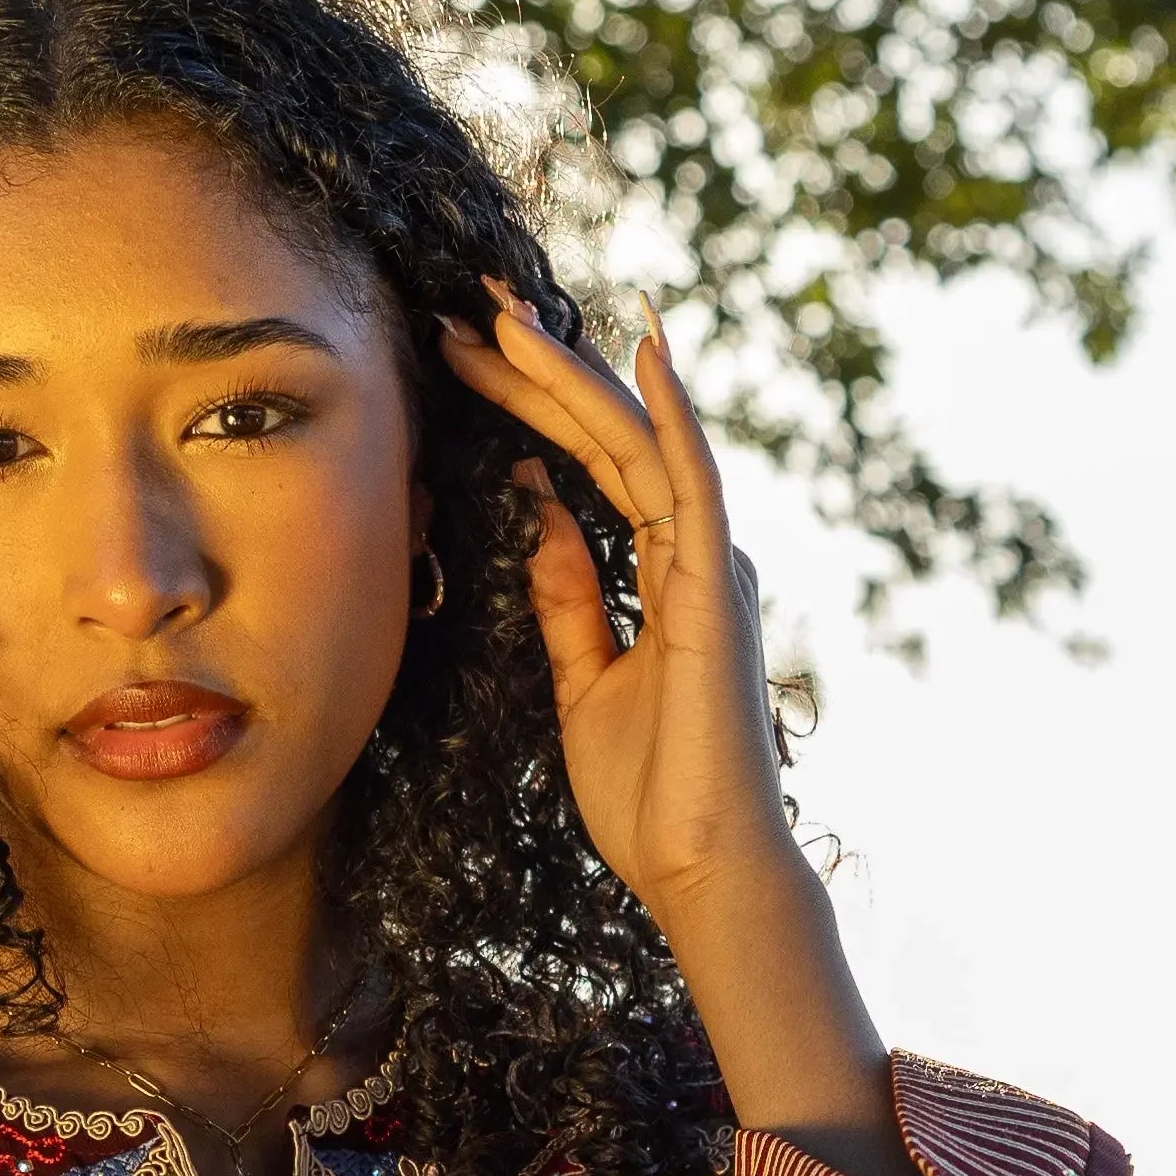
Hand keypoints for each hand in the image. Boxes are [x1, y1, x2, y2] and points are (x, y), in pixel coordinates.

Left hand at [437, 287, 902, 1175]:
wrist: (699, 868)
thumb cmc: (652, 793)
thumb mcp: (583, 680)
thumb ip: (569, 596)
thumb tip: (540, 512)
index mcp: (661, 575)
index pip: (585, 466)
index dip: (527, 406)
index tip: (463, 359)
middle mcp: (690, 555)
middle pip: (604, 438)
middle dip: (534, 371)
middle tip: (465, 308)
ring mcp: (706, 567)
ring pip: (635, 442)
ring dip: (572, 374)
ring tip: (505, 315)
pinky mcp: (712, 589)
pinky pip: (692, 482)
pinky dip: (669, 413)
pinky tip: (640, 347)